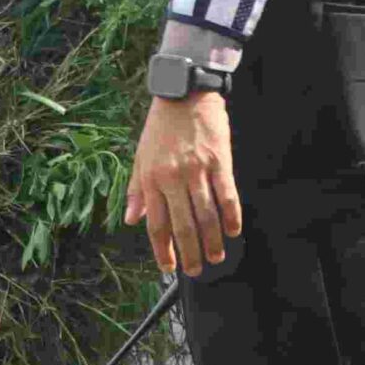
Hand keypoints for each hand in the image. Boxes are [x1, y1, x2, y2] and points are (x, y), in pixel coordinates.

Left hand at [124, 91, 239, 276]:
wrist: (183, 93)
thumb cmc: (161, 127)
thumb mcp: (140, 157)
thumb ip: (136, 191)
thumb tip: (131, 219)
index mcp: (151, 179)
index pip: (156, 225)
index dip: (163, 251)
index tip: (169, 267)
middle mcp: (172, 178)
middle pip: (182, 226)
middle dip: (189, 254)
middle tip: (196, 271)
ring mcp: (197, 170)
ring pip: (205, 216)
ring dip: (211, 242)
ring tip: (216, 257)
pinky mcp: (219, 160)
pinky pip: (227, 196)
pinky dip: (231, 217)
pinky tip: (233, 231)